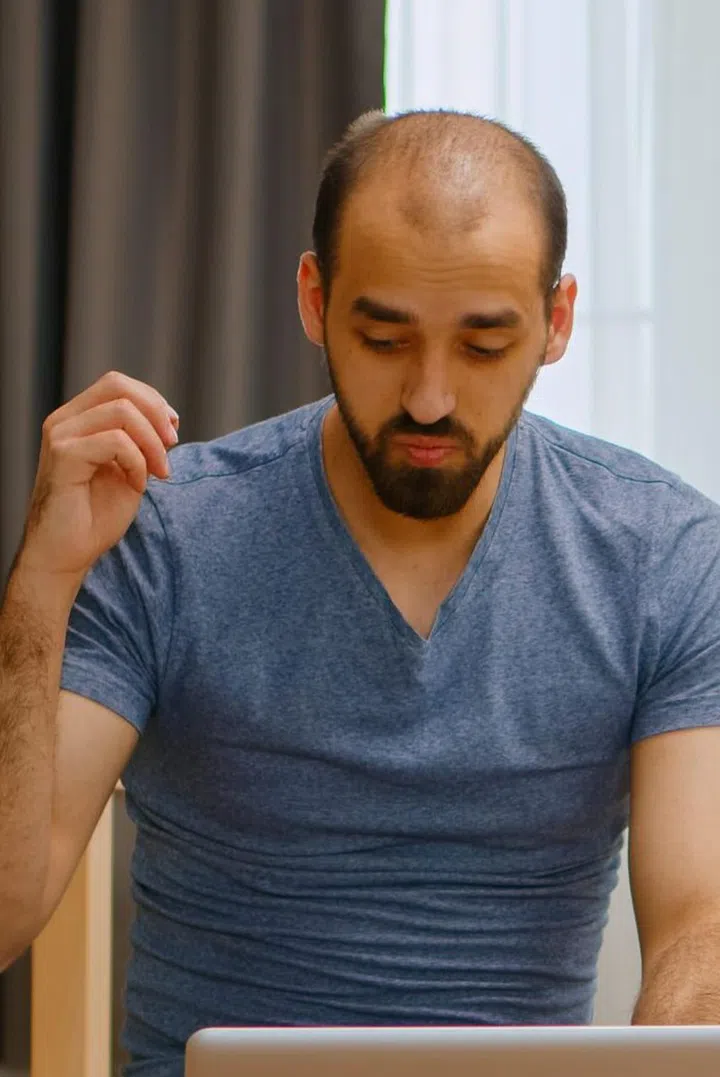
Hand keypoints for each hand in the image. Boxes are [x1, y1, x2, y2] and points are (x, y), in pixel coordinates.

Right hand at [18, 370, 179, 580]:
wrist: (66, 554)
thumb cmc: (94, 516)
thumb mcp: (130, 469)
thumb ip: (143, 440)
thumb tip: (168, 417)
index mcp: (77, 419)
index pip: (118, 384)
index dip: (153, 402)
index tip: (172, 434)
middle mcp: (64, 420)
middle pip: (118, 386)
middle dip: (156, 413)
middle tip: (172, 446)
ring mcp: (60, 435)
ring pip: (122, 411)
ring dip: (152, 443)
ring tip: (158, 473)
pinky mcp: (63, 455)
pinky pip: (116, 442)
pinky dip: (137, 462)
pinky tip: (136, 485)